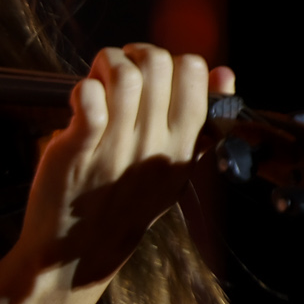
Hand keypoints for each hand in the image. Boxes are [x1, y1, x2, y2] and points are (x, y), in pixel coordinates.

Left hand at [15, 43, 234, 286]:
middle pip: (159, 63)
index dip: (172, 59)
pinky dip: (83, 89)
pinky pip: (89, 99)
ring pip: (124, 75)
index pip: (195, 74)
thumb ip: (200, 123)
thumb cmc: (125, 202)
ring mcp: (117, 147)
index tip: (150, 74)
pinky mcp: (79, 150)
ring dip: (106, 64)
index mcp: (181, 145)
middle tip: (118, 69)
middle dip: (135, 53)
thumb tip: (225, 73)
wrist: (79, 250)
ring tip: (98, 81)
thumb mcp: (174, 168)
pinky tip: (78, 103)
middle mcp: (153, 144)